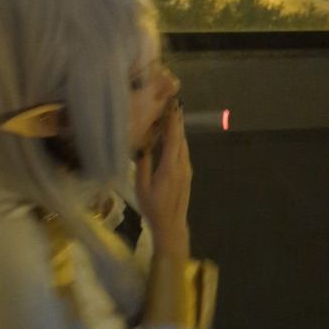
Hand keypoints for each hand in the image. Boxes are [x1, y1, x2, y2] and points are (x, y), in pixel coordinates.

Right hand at [135, 101, 191, 257]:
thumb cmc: (153, 207)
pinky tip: (171, 136)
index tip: (170, 105)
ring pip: (183, 144)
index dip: (172, 121)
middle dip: (176, 120)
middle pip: (181, 137)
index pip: (173, 138)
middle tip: (171, 103)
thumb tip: (141, 145)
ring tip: (171, 115)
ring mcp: (186, 169)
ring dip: (178, 129)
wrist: (171, 225)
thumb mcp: (141, 186)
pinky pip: (183, 151)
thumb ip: (143, 164)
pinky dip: (178, 140)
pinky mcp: (187, 173)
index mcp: (170, 167)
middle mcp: (182, 165)